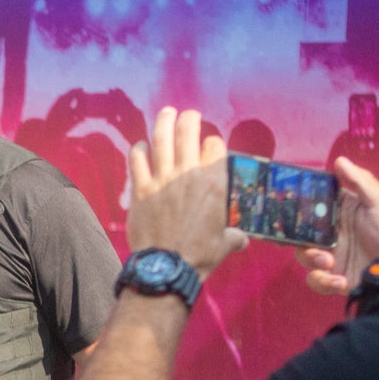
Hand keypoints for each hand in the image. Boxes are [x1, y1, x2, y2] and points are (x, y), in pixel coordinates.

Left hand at [126, 107, 244, 276]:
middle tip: (188, 114)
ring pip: (161, 139)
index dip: (213, 143)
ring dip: (164, 122)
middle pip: (188, 133)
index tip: (210, 144)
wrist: (166, 266)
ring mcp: (161, 179)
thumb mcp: (225, 244)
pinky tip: (141, 145)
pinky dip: (139, 149)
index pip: (215, 147)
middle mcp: (188, 174)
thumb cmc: (200, 255)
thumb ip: (234, 236)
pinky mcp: (139, 189)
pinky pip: (137, 160)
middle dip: (189, 119)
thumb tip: (242, 240)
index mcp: (214, 183)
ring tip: (166, 112)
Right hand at [297, 155, 378, 295]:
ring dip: (311, 259)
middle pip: (301, 233)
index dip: (298, 206)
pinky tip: (340, 282)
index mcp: (341, 212)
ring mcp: (333, 257)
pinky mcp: (336, 279)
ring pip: (304, 257)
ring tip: (329, 262)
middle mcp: (333, 234)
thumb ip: (359, 181)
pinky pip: (317, 281)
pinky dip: (324, 282)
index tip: (287, 206)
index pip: (312, 205)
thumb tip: (339, 161)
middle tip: (304, 239)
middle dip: (297, 237)